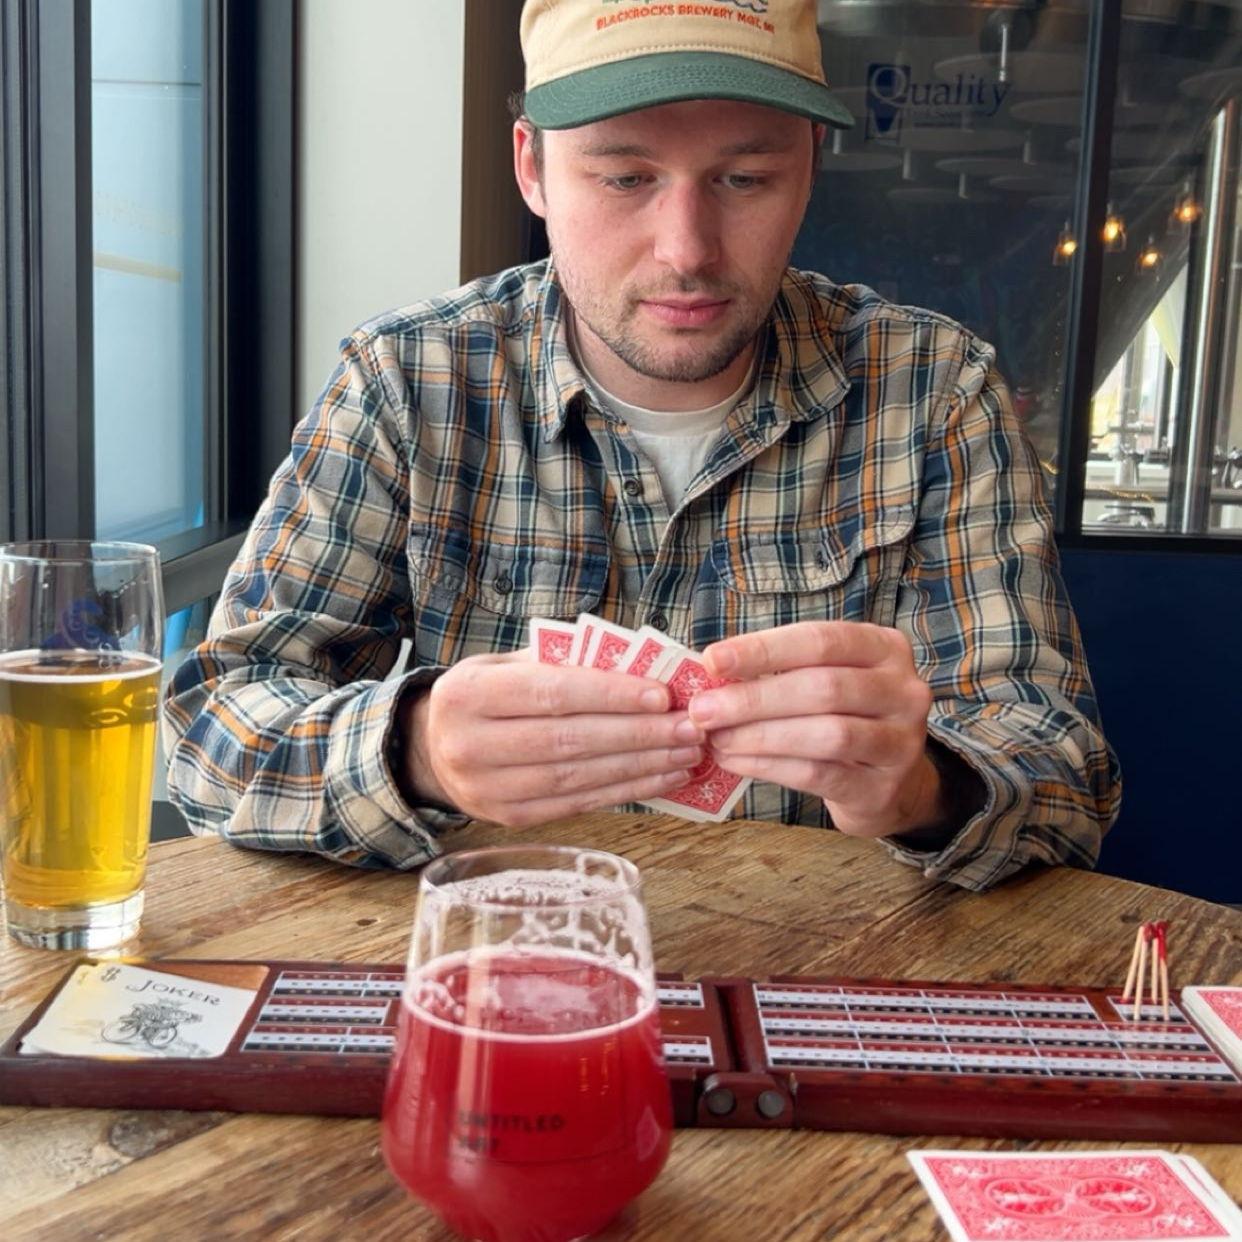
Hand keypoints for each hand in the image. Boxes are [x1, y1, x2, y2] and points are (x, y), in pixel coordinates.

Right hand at [396, 651, 705, 826]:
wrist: (433, 748)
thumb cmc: (487, 696)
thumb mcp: (506, 665)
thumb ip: (561, 662)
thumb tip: (639, 665)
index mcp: (468, 695)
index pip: (552, 694)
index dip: (610, 695)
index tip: (662, 695)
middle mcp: (470, 745)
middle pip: (569, 740)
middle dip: (638, 734)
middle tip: (689, 727)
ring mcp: (487, 789)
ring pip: (576, 777)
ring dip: (640, 766)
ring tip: (685, 753)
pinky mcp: (509, 819)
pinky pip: (577, 804)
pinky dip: (625, 791)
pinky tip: (661, 777)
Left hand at [689, 621, 942, 838]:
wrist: (887, 781)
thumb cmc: (842, 715)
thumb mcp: (823, 678)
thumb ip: (781, 669)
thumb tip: (713, 671)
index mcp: (884, 648)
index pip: (821, 640)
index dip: (764, 649)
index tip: (711, 660)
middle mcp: (903, 691)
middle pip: (823, 688)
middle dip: (754, 699)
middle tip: (703, 710)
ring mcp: (901, 742)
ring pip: (825, 734)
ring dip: (760, 736)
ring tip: (716, 739)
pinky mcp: (883, 787)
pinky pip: (819, 774)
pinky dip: (770, 767)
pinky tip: (736, 762)